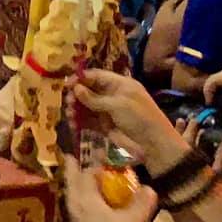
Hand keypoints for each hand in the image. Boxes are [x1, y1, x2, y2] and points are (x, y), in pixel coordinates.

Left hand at [62, 154, 153, 221]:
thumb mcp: (135, 219)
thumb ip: (142, 201)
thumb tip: (149, 188)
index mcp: (85, 199)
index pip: (88, 173)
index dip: (96, 162)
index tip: (103, 153)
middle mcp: (75, 206)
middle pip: (72, 181)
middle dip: (72, 168)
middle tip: (70, 156)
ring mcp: (75, 218)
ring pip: (71, 194)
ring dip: (75, 183)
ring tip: (78, 174)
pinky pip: (75, 205)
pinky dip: (79, 197)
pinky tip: (90, 201)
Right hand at [74, 69, 188, 170]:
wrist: (154, 145)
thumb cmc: (139, 118)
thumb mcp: (118, 105)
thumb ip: (95, 98)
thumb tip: (75, 88)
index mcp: (120, 85)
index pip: (97, 76)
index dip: (81, 79)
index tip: (67, 84)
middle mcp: (113, 95)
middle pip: (89, 90)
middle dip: (77, 95)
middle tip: (68, 102)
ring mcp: (108, 111)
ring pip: (86, 106)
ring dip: (76, 109)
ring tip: (70, 115)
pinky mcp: (105, 125)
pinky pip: (89, 121)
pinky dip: (80, 122)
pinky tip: (73, 125)